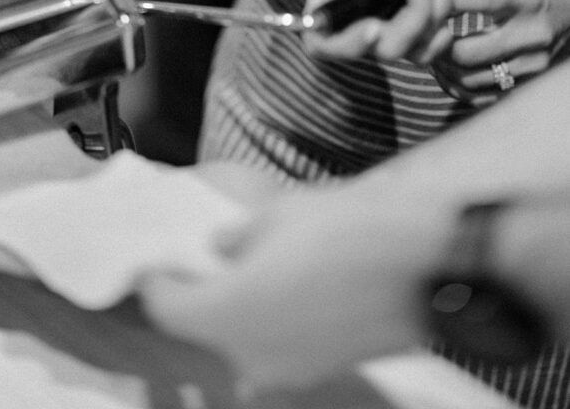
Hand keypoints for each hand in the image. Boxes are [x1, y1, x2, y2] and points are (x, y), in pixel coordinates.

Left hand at [140, 178, 437, 392]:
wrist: (426, 263)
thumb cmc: (354, 233)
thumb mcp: (280, 214)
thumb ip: (237, 236)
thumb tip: (221, 245)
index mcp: (229, 311)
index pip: (166, 308)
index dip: (159, 282)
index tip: (161, 263)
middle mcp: (251, 354)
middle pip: (204, 327)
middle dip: (204, 292)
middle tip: (210, 257)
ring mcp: (290, 370)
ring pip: (243, 340)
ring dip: (241, 308)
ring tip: (261, 266)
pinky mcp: (323, 371)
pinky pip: (280, 349)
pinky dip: (276, 323)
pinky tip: (296, 287)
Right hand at [299, 0, 453, 63]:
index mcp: (322, 16)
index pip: (329, 45)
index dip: (353, 44)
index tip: (374, 27)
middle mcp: (351, 36)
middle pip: (387, 48)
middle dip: (416, 16)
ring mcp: (381, 39)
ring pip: (417, 47)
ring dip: (437, 12)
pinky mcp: (405, 34)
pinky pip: (432, 36)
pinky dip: (445, 8)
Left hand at [427, 0, 569, 99]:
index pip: (483, 0)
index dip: (446, 2)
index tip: (421, 2)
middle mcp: (532, 34)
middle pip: (468, 51)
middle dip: (435, 46)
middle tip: (418, 36)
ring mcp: (532, 64)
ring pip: (470, 78)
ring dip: (441, 68)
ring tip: (430, 51)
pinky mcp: (528, 84)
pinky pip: (480, 95)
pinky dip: (455, 85)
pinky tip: (446, 68)